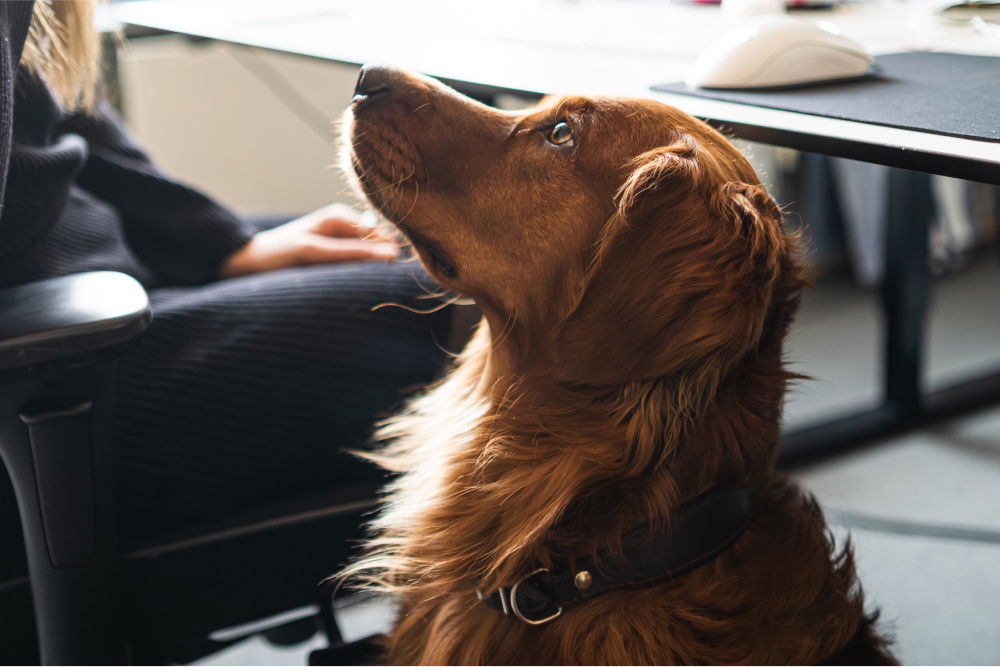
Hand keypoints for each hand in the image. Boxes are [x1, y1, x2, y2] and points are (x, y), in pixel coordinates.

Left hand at [220, 204, 398, 277]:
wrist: (243, 265)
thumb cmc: (274, 254)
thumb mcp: (313, 252)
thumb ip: (351, 252)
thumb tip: (393, 255)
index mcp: (342, 217)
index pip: (383, 236)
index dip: (392, 255)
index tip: (397, 278)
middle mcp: (344, 228)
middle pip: (379, 248)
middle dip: (384, 266)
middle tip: (385, 288)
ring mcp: (339, 246)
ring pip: (369, 262)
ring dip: (371, 276)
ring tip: (372, 291)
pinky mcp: (333, 262)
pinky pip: (356, 271)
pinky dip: (359, 280)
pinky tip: (358, 291)